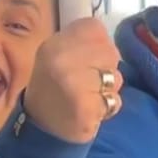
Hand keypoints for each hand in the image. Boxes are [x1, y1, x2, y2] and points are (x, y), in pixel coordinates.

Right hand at [22, 17, 121, 143]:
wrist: (42, 130)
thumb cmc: (55, 91)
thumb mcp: (59, 58)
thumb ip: (82, 44)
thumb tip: (108, 40)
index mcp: (53, 44)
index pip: (95, 28)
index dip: (99, 44)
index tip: (88, 61)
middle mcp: (59, 58)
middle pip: (110, 51)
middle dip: (107, 69)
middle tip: (87, 84)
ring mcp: (70, 82)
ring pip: (115, 77)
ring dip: (109, 90)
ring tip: (89, 98)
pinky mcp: (83, 106)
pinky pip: (114, 101)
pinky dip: (108, 108)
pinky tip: (91, 112)